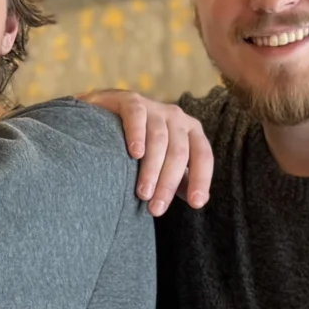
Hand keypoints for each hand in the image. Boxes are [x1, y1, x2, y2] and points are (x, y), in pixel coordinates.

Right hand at [78, 88, 211, 214]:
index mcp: (190, 132)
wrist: (104, 117)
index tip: (195, 204)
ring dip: (152, 169)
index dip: (201, 179)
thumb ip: (180, 179)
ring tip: (143, 193)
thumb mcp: (163, 163)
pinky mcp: (130, 100)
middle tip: (156, 208)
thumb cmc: (139, 146)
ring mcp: (154, 107)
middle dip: (168, 183)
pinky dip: (137, 134)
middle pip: (179, 152)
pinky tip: (135, 153)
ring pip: (159, 139)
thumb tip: (198, 201)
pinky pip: (137, 115)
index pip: (203, 156)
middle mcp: (177, 117)